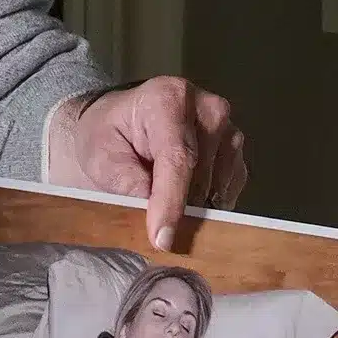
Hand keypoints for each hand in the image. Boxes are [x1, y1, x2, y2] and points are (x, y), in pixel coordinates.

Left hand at [58, 77, 247, 249]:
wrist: (124, 122)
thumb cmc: (110, 136)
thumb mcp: (102, 157)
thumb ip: (126, 182)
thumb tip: (156, 215)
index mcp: (168, 99)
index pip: (177, 158)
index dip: (170, 202)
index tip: (162, 238)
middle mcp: (207, 109)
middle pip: (200, 177)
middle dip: (177, 209)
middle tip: (152, 228)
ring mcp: (227, 129)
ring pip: (217, 187)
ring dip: (191, 206)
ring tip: (162, 203)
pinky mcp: (235, 150)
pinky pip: (229, 189)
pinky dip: (207, 202)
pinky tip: (183, 197)